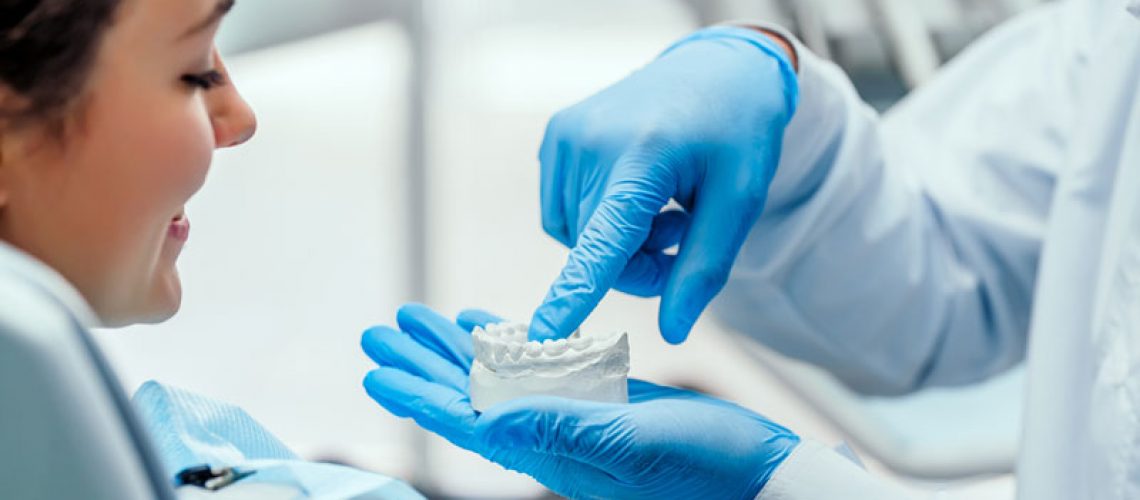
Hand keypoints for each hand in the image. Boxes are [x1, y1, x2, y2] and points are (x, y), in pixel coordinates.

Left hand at [361, 303, 799, 498]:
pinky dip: (510, 344)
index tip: (376, 369)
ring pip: (500, 378)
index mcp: (553, 449)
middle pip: (471, 396)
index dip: (419, 394)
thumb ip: (560, 428)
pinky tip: (488, 326)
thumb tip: (486, 420)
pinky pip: (541, 368)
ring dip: (455, 348)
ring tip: (417, 319)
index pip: (468, 421)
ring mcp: (578, 417)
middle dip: (423, 362)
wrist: (759, 475)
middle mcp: (555, 435)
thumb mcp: (632, 443)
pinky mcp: (605, 400)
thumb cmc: (706, 469)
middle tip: (378, 330)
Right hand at [529, 26, 798, 343]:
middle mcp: (591, 141)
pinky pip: (563, 213)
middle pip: (594, 253)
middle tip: (681, 239)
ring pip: (575, 240)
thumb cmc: (737, 134)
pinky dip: (595, 221)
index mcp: (644, 156)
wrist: (718, 67)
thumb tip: (672, 333)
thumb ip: (703, 268)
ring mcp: (565, 135)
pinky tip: (635, 195)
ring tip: (663, 209)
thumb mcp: (741, 200)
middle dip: (637, 266)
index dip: (574, 293)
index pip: (603, 239)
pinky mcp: (555, 136)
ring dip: (615, 245)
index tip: (544, 335)